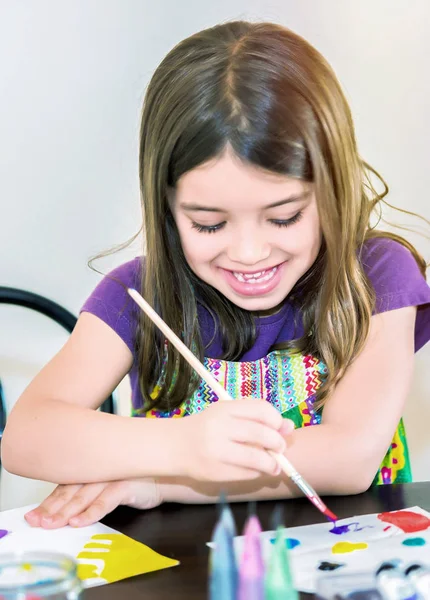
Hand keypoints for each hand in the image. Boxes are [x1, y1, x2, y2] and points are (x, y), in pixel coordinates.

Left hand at [24, 478, 161, 528]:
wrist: (163, 477)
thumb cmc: (132, 482)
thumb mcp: (106, 484)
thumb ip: (87, 490)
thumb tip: (60, 510)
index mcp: (90, 469)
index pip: (64, 486)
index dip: (47, 502)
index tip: (33, 516)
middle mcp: (97, 470)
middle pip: (69, 491)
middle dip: (51, 508)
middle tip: (37, 522)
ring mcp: (111, 476)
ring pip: (83, 496)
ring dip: (66, 512)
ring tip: (52, 524)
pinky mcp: (125, 485)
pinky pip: (105, 501)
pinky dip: (91, 512)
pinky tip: (79, 522)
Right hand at [180, 398, 293, 481]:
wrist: (174, 446)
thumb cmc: (208, 428)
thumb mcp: (229, 415)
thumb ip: (257, 419)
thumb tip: (289, 427)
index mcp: (225, 408)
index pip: (262, 410)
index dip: (277, 420)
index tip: (279, 428)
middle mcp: (219, 427)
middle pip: (261, 434)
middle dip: (278, 443)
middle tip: (279, 448)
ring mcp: (216, 450)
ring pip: (256, 458)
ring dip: (272, 464)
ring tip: (274, 466)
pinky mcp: (215, 471)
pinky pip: (246, 473)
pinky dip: (257, 472)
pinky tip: (255, 470)